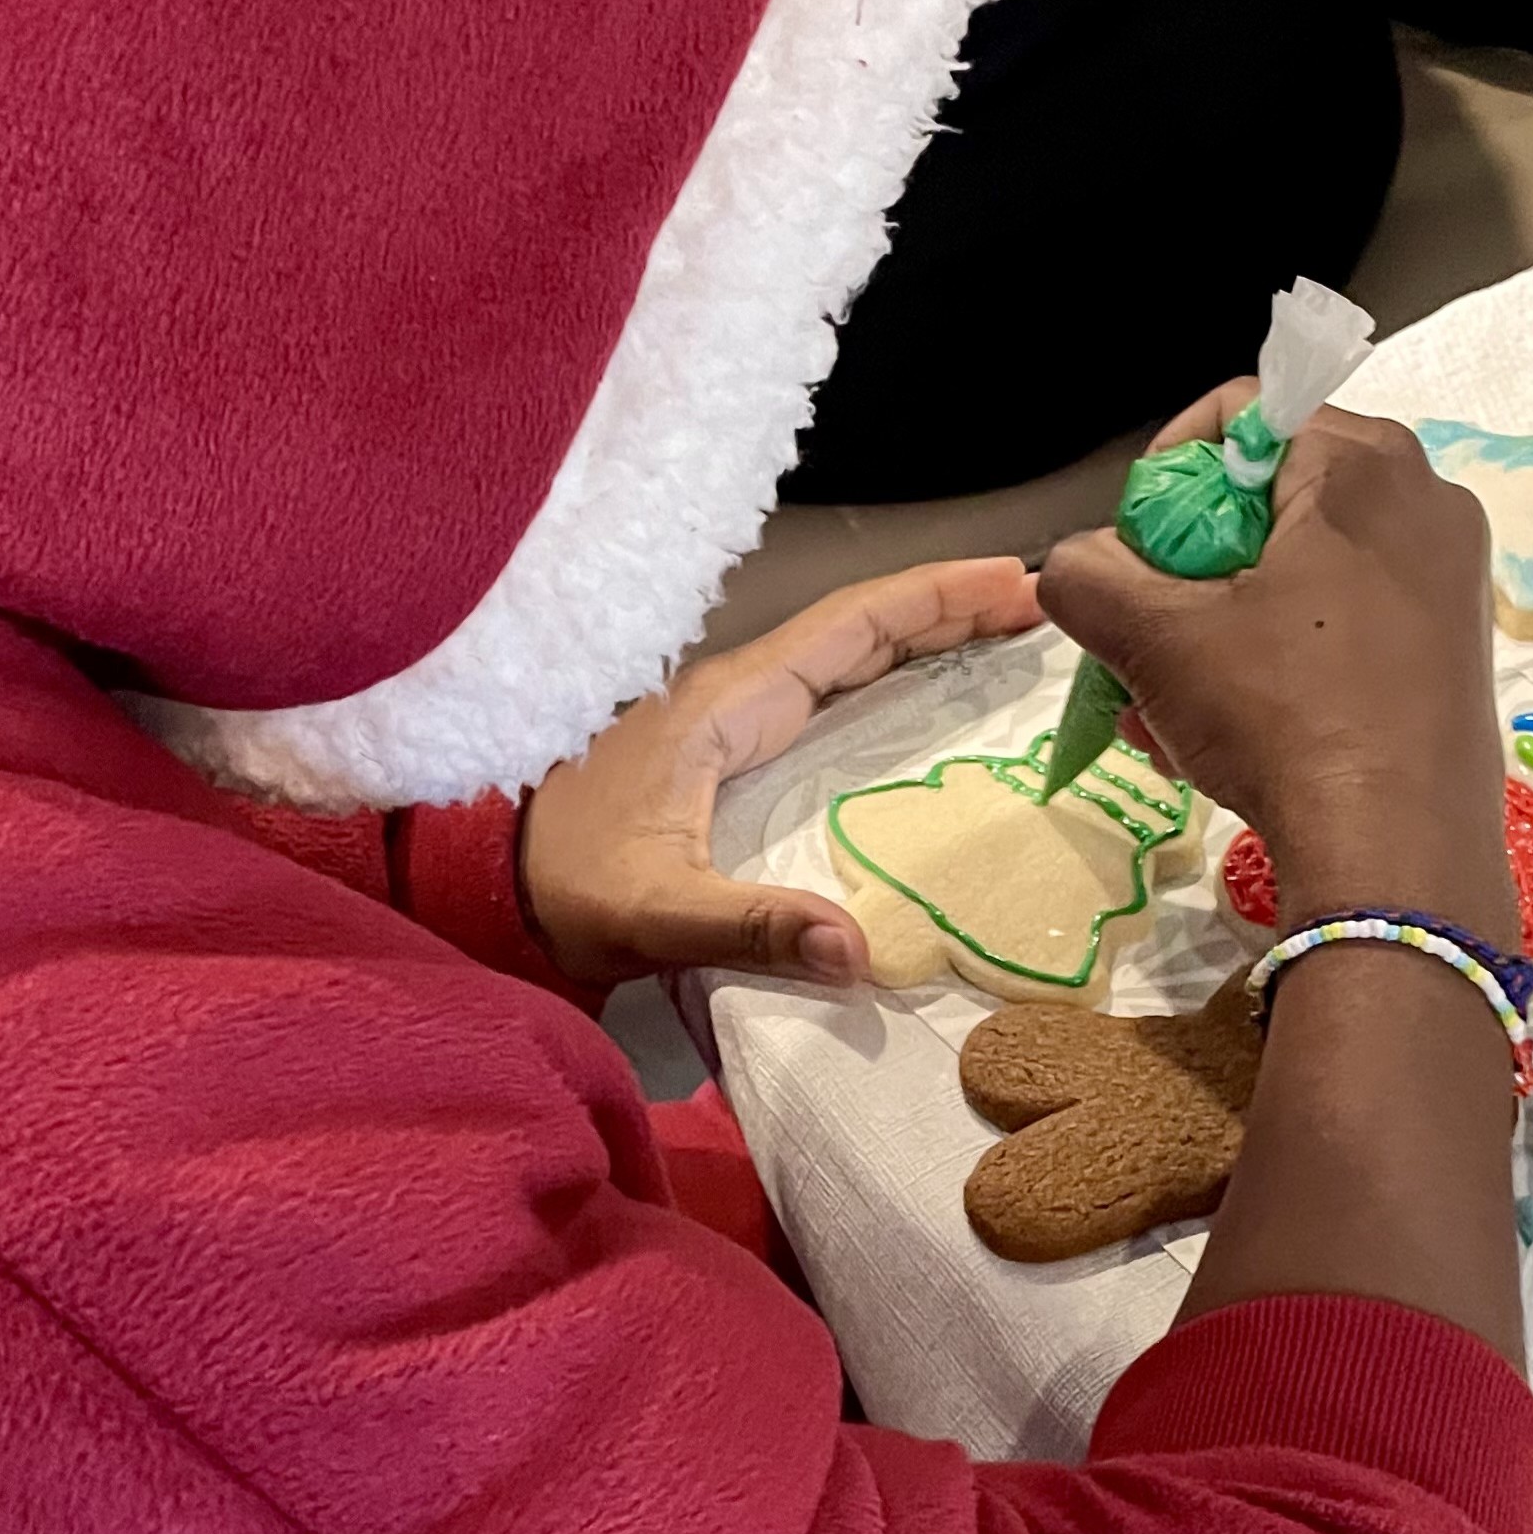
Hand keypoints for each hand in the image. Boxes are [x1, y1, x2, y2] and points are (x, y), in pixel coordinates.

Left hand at [520, 558, 1042, 985]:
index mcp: (729, 704)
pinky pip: (829, 694)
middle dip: (952, 608)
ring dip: (926, 637)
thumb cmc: (562, 886)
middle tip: (1047, 601)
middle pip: (862, 629)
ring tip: (1012, 630)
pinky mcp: (729, 750)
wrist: (485, 883)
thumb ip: (747, 927)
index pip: (850, 628)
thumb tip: (856, 950)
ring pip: (847, 655)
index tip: (1018, 584)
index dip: (937, 602)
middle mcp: (737, 694)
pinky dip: (889, 677)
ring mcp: (733, 718)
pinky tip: (930, 695)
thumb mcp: (652, 914)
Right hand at [1037, 395, 1511, 945]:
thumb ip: (1086, 574)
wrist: (1400, 859)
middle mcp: (1426, 500)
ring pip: (1303, 569)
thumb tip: (1071, 566)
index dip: (1166, 473)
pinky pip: (1347, 619)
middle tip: (1144, 628)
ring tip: (1164, 702)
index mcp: (1366, 464)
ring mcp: (1451, 578)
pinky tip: (1224, 732)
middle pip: (1271, 497)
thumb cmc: (1283, 716)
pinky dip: (1279, 656)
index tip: (1134, 548)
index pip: (1241, 416)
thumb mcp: (1154, 637)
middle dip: (1189, 564)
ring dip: (1220, 623)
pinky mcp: (1456, 649)